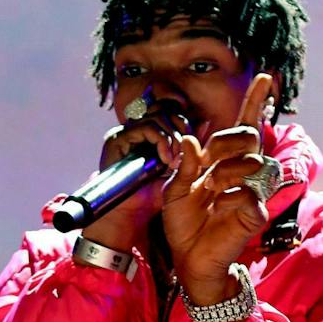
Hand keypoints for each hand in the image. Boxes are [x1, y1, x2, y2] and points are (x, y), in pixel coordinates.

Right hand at [84, 109, 188, 252]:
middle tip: (187, 153)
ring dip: (172, 137)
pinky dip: (160, 141)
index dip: (185, 123)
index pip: (170, 111)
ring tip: (176, 160)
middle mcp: (135, 127)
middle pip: (165, 109)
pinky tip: (165, 160)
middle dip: (181, 129)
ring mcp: (125, 131)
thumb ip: (189, 147)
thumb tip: (205, 123)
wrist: (131, 213)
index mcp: (149, 131)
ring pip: (157, 116)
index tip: (195, 145)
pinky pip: (146, 128)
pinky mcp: (117, 139)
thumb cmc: (153, 194)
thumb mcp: (177, 168)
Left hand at [161, 74, 275, 306]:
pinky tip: (221, 208)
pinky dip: (231, 197)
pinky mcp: (257, 213)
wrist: (190, 259)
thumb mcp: (174, 191)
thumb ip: (184, 165)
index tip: (266, 76)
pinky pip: (249, 193)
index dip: (255, 102)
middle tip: (208, 166)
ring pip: (250, 163)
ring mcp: (253, 191)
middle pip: (247, 137)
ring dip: (225, 172)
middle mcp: (242, 172)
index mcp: (222, 162)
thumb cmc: (185, 225)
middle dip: (226, 143)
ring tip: (212, 191)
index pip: (243, 127)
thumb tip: (190, 140)